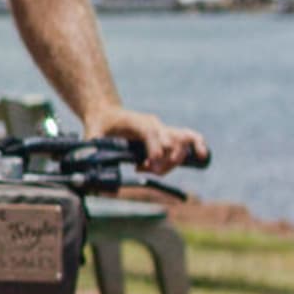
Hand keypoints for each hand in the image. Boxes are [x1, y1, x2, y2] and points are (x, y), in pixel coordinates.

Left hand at [86, 106, 206, 173]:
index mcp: (137, 121)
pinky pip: (189, 138)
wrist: (106, 113)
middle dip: (164, 161)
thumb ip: (92, 154)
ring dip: (177, 159)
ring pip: (183, 141)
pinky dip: (199, 146)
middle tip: (145, 169)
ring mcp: (164, 129)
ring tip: (157, 169)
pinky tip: (202, 156)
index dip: (155, 150)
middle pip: (170, 141)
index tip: (149, 166)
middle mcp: (155, 124)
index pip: (152, 134)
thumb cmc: (99, 125)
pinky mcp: (168, 135)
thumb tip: (100, 180)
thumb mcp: (91, 137)